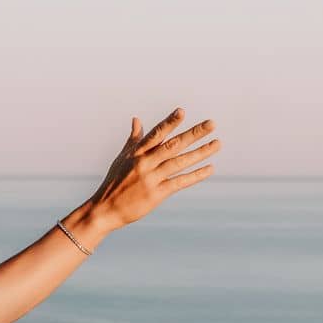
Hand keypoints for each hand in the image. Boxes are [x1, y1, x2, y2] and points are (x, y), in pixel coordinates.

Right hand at [83, 107, 220, 231]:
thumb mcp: (122, 159)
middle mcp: (144, 164)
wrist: (104, 211)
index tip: (182, 111)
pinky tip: (210, 168)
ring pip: (179, 162)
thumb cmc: (114, 183)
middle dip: (193, 134)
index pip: (156, 134)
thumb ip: (133, 139)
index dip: (169, 123)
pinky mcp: (156, 194)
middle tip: (211, 124)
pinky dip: (195, 175)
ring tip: (217, 144)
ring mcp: (151, 179)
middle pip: (173, 146)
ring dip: (200, 153)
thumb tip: (136, 119)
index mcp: (136, 154)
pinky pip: (179, 182)